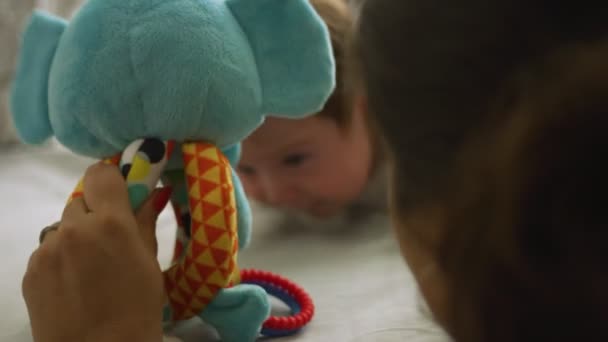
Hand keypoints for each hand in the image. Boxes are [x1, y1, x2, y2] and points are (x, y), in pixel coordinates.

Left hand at [22, 163, 172, 341]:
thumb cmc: (137, 308)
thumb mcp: (149, 262)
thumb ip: (146, 221)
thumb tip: (156, 191)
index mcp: (110, 222)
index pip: (100, 174)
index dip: (109, 181)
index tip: (118, 195)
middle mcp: (74, 228)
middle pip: (80, 202)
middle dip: (94, 215)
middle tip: (108, 243)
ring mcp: (47, 250)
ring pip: (62, 228)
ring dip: (75, 238)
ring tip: (88, 269)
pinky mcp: (30, 271)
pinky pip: (47, 251)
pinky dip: (60, 260)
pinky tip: (73, 284)